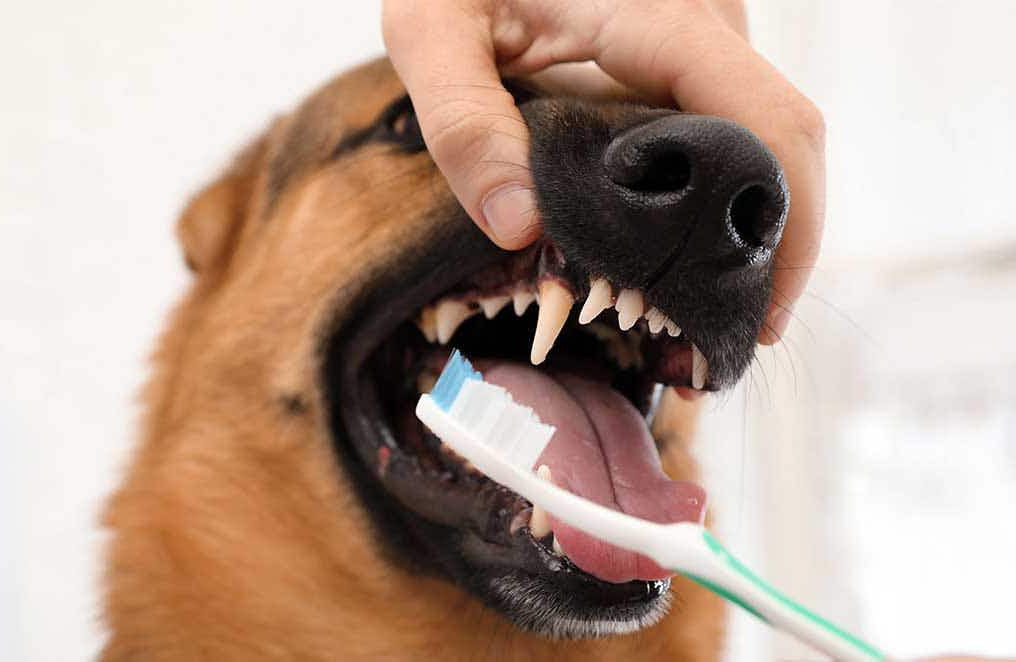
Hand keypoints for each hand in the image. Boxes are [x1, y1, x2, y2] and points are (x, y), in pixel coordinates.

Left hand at [383, 0, 824, 342]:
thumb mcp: (429, 30)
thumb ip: (463, 122)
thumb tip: (517, 227)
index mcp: (661, 16)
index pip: (771, 122)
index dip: (789, 227)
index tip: (764, 314)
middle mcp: (705, 19)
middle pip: (782, 143)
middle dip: (770, 243)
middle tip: (719, 332)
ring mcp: (705, 30)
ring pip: (757, 136)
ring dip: (741, 219)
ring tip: (692, 299)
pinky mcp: (688, 46)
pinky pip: (726, 121)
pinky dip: (713, 188)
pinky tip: (673, 241)